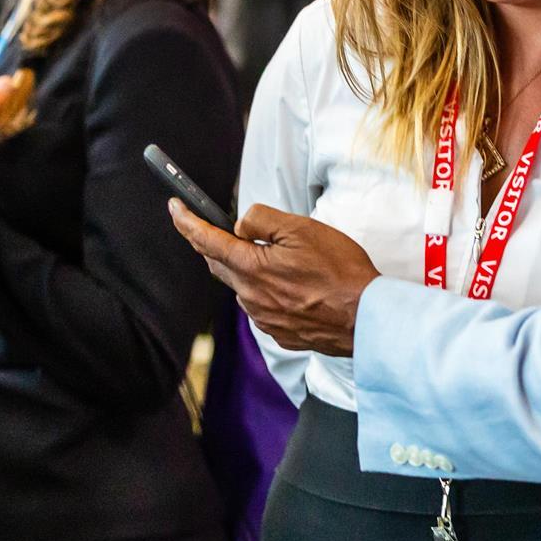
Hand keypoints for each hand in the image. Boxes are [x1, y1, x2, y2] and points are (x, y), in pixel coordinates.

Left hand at [169, 201, 378, 356]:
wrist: (366, 319)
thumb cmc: (340, 272)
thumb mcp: (302, 229)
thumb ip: (262, 220)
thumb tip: (241, 225)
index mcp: (252, 269)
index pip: (206, 241)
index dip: (186, 221)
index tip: (175, 207)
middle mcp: (250, 297)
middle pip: (219, 265)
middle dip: (213, 244)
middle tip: (216, 225)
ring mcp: (263, 318)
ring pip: (242, 286)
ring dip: (246, 268)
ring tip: (276, 256)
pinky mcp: (278, 332)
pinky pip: (261, 305)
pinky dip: (266, 289)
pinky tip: (291, 283)